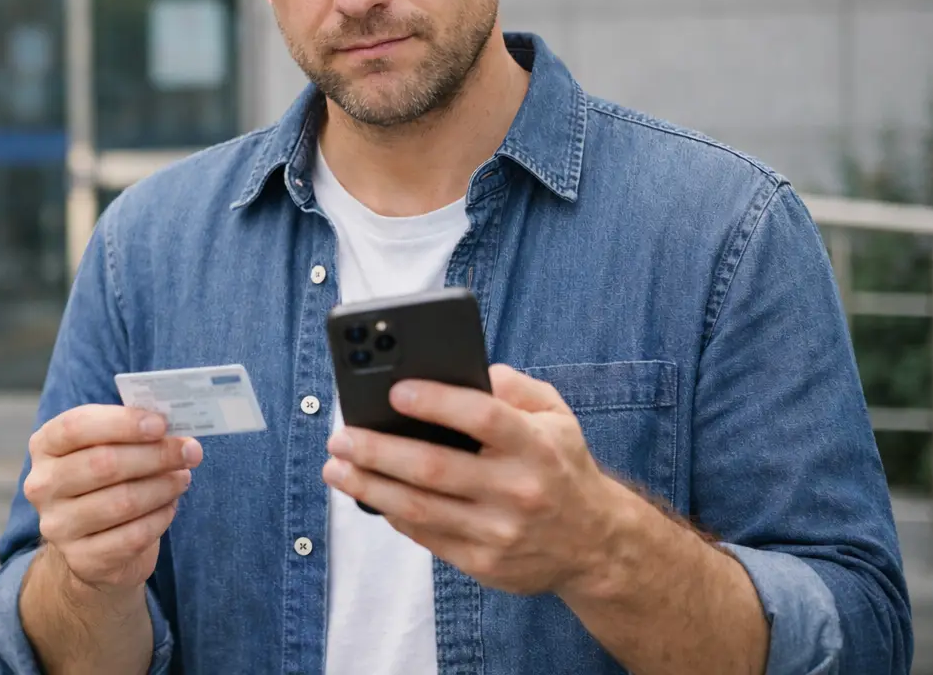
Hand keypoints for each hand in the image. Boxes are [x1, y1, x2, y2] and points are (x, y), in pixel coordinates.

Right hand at [23, 404, 202, 592]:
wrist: (93, 543)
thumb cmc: (105, 480)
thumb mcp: (107, 446)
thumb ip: (131, 430)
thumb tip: (175, 425)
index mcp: (45, 446)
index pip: (76, 426)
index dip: (122, 422)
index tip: (161, 424)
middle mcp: (43, 485)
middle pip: (104, 464)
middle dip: (155, 455)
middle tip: (189, 451)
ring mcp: (58, 526)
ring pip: (122, 502)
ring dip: (162, 487)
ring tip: (182, 477)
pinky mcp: (81, 559)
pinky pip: (132, 537)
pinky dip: (160, 518)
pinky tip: (170, 507)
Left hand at [322, 364, 623, 596]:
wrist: (596, 545)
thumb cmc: (561, 466)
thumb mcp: (555, 415)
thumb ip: (513, 386)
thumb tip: (465, 368)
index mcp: (536, 445)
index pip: (482, 417)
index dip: (436, 402)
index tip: (394, 390)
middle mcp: (518, 490)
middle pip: (435, 468)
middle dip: (378, 450)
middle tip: (340, 436)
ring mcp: (500, 532)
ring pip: (420, 508)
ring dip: (369, 487)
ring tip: (336, 468)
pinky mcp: (485, 564)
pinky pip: (426, 536)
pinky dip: (392, 513)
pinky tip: (369, 495)